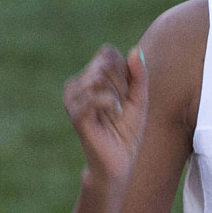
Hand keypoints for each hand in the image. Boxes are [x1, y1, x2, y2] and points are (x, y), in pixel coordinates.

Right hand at [62, 44, 147, 183]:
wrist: (118, 162)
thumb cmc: (126, 131)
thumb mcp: (139, 99)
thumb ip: (139, 75)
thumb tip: (135, 50)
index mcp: (89, 78)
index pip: (106, 53)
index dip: (124, 69)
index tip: (127, 92)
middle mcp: (76, 85)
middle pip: (103, 63)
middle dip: (121, 83)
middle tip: (122, 105)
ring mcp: (73, 100)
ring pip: (98, 77)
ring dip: (117, 94)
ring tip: (117, 112)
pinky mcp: (75, 115)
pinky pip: (94, 95)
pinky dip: (111, 103)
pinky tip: (114, 114)